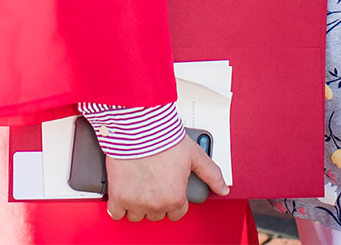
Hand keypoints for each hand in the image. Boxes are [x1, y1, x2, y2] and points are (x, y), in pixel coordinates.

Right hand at [105, 134, 227, 222]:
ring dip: (139, 203)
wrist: (140, 126)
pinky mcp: (118, 197)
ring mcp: (136, 202)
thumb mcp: (195, 154)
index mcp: (175, 198)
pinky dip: (119, 206)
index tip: (170, 187)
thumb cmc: (165, 137)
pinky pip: (117, 213)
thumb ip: (211, 174)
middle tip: (155, 181)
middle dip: (157, 200)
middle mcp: (156, 204)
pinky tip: (125, 192)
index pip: (177, 212)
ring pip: (138, 215)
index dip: (175, 198)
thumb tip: (223, 189)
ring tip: (141, 184)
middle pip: (157, 213)